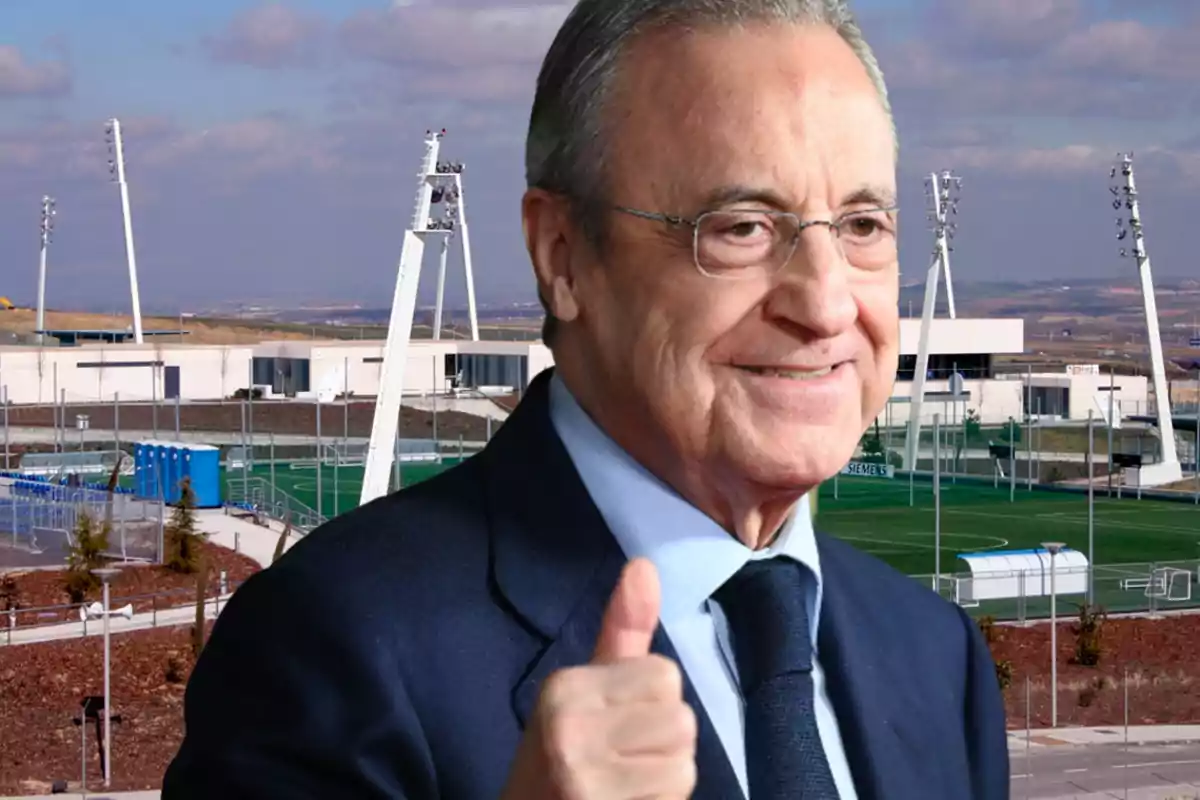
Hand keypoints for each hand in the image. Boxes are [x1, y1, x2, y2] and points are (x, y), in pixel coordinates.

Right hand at [501, 558, 697, 799]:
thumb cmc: (560, 761)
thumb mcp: (583, 692)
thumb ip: (621, 630)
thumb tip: (644, 564)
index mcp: (564, 686)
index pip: (665, 674)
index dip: (651, 704)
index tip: (614, 727)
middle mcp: (568, 726)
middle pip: (681, 718)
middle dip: (662, 745)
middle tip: (620, 762)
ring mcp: (582, 776)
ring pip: (684, 762)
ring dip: (664, 779)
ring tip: (623, 786)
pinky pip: (675, 794)